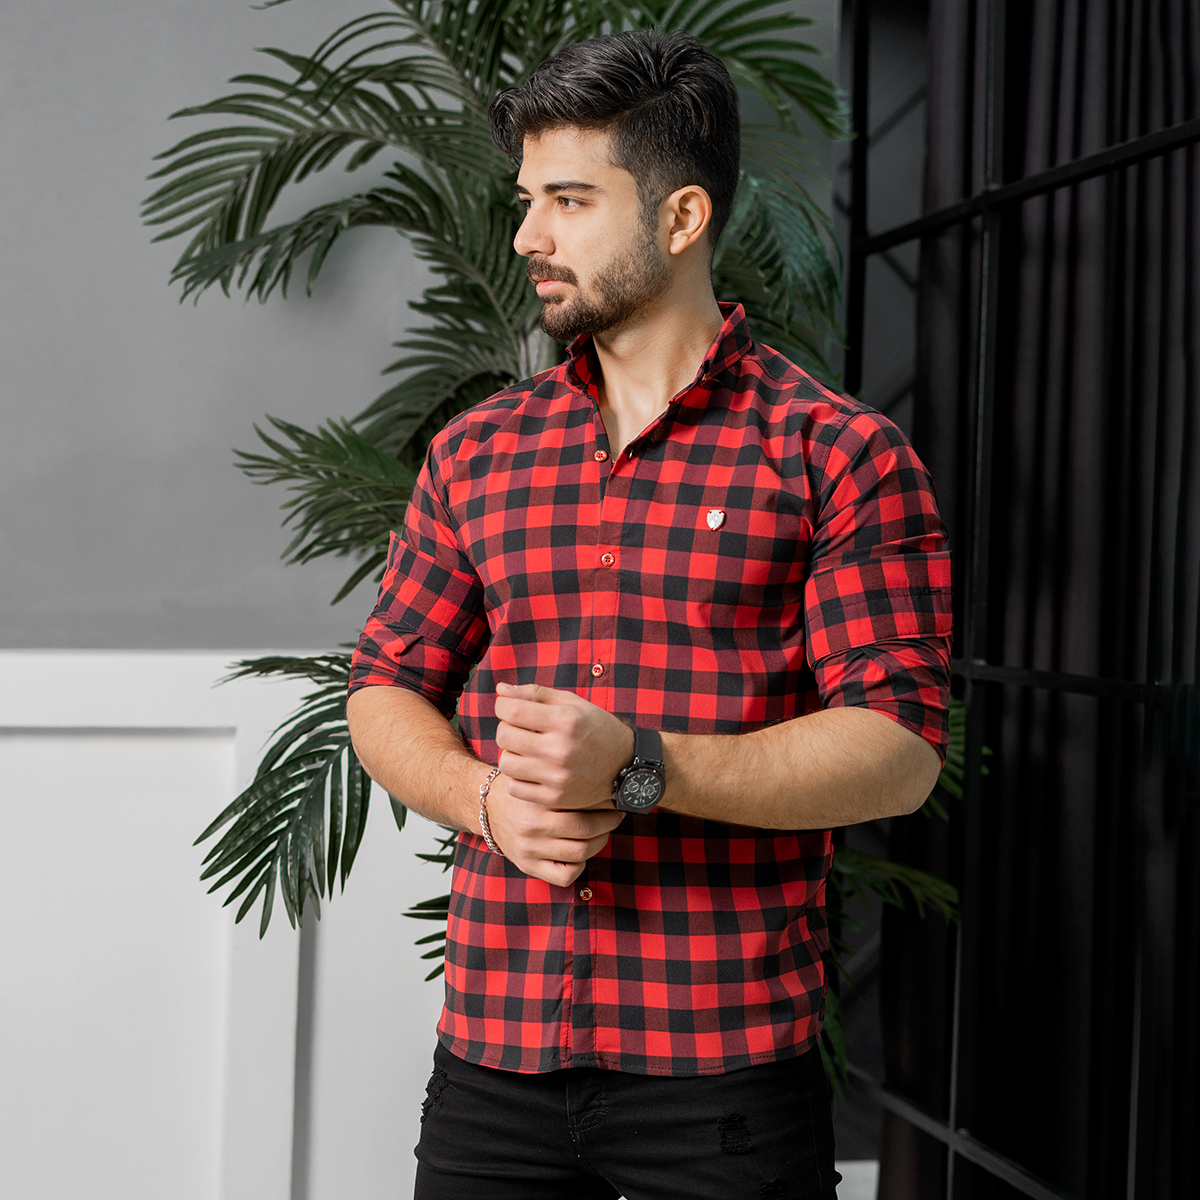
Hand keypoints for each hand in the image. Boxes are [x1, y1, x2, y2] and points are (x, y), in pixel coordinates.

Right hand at [483, 771, 624, 886]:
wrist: (490, 807)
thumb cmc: (524, 790)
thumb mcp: (541, 779)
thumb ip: (568, 783)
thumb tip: (609, 786)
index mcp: (536, 801)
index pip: (583, 805)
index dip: (606, 804)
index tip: (615, 799)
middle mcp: (531, 827)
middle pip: (585, 830)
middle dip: (608, 823)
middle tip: (615, 815)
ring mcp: (529, 850)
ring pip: (580, 854)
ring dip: (599, 842)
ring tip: (602, 832)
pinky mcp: (528, 866)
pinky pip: (565, 876)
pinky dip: (580, 865)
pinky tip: (580, 851)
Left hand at [494, 682, 633, 810]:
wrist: (626, 766)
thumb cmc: (596, 729)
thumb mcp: (572, 703)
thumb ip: (535, 693)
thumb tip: (500, 689)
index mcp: (565, 721)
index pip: (511, 710)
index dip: (503, 705)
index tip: (508, 707)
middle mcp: (560, 749)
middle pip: (504, 736)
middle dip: (506, 728)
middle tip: (518, 728)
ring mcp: (557, 777)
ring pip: (506, 763)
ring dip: (511, 753)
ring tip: (525, 750)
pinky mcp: (555, 797)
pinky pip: (515, 787)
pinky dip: (518, 778)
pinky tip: (532, 770)